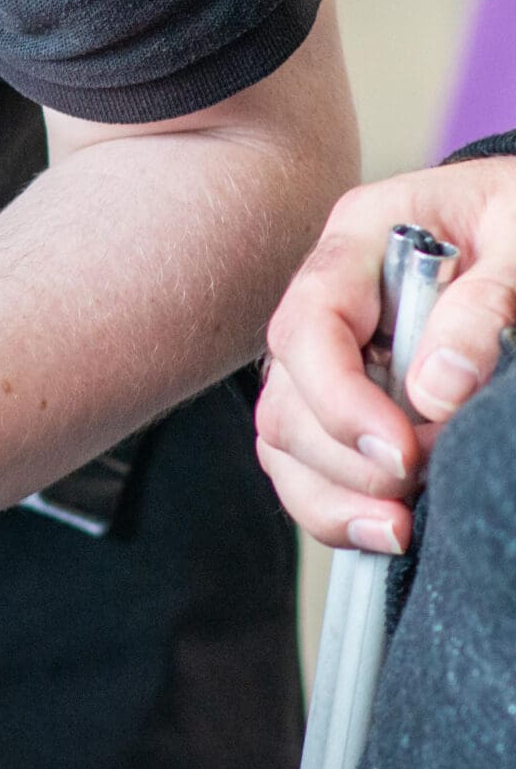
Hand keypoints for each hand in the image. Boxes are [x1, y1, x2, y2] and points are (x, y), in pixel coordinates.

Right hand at [258, 160, 515, 550]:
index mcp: (358, 239)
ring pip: (284, 436)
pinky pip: (308, 461)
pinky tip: (386, 528)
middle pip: (285, 393)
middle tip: (421, 480)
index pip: (308, 326)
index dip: (340, 398)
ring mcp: (333, 351)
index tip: (403, 451)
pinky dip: (336, 504)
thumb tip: (436, 393)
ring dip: (332, 492)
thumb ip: (484, 302)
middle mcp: (329, 300)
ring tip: (400, 525)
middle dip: (343, 456)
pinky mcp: (350, 397)